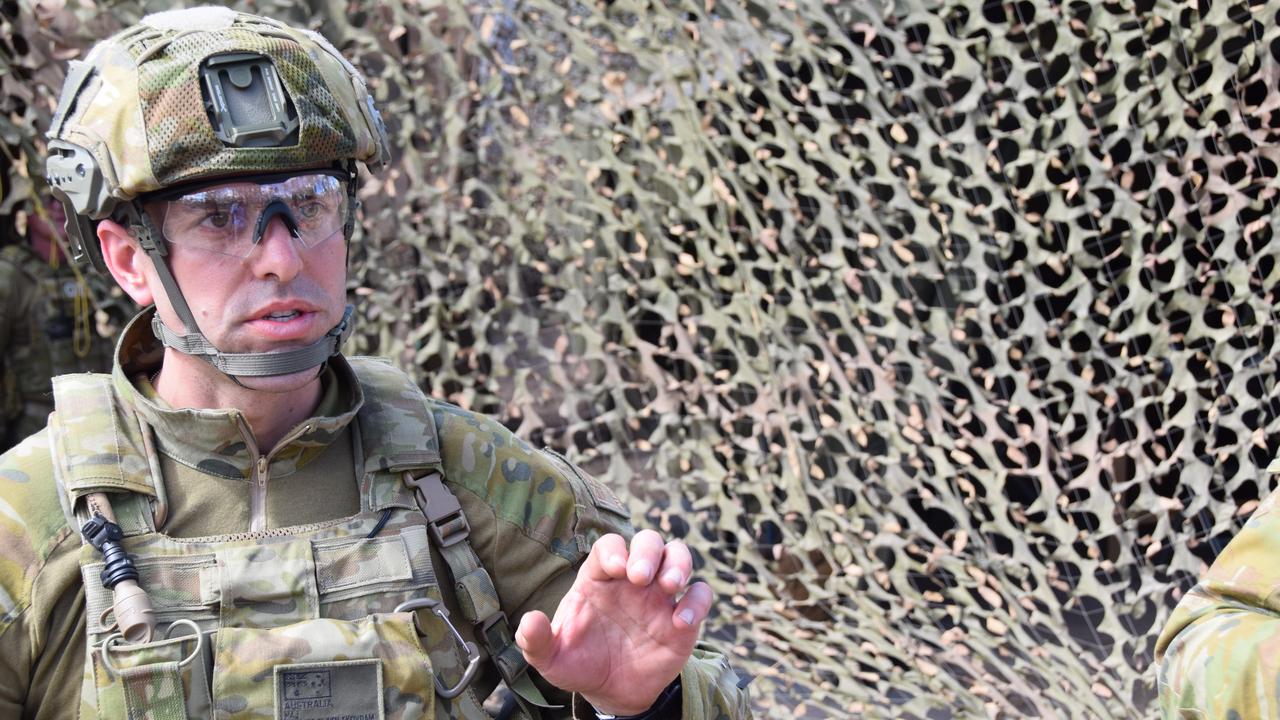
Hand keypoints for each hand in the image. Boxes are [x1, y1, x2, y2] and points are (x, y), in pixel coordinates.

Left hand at [514, 529, 711, 715]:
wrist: (611, 693)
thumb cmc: (580, 664)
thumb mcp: (552, 658)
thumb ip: (537, 640)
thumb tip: (529, 621)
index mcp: (599, 578)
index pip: (609, 547)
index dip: (615, 551)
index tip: (617, 569)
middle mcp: (632, 579)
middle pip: (648, 541)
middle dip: (648, 551)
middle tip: (641, 577)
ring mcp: (659, 595)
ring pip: (678, 556)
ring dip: (678, 563)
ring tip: (669, 585)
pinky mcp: (682, 618)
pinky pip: (700, 594)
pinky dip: (697, 601)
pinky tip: (681, 621)